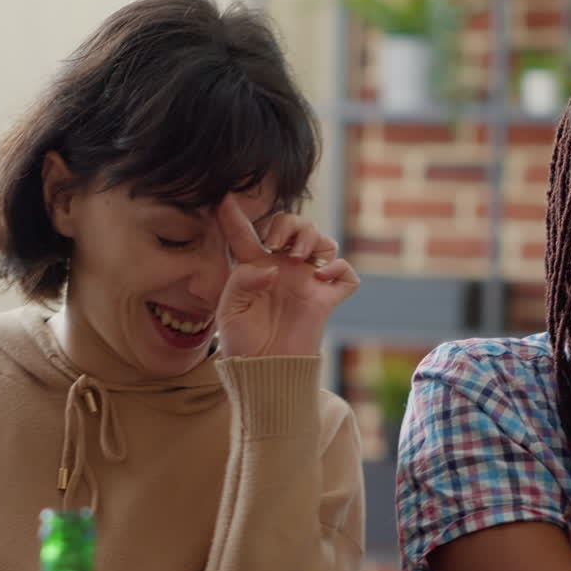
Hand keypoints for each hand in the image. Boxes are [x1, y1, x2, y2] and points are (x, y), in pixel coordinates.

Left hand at [214, 195, 358, 357]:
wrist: (265, 371)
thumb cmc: (243, 343)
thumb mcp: (229, 311)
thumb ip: (242, 281)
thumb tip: (272, 267)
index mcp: (256, 267)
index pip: (246, 234)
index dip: (234, 216)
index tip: (223, 199)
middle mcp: (284, 269)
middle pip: (294, 225)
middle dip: (287, 222)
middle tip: (276, 242)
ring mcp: (308, 282)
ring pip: (323, 240)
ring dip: (311, 237)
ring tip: (297, 257)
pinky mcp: (327, 299)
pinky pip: (346, 274)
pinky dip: (338, 268)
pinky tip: (320, 277)